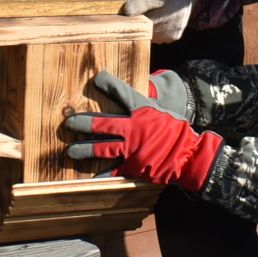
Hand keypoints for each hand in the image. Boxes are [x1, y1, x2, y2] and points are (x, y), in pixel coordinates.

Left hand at [63, 70, 221, 190]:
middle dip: (84, 123)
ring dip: (84, 150)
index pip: (123, 94)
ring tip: (69, 152)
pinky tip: (88, 178)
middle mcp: (134, 129)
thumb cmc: (175, 131)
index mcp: (142, 112)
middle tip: (68, 122)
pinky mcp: (133, 166)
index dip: (109, 84)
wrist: (189, 155)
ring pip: (102, 148)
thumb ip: (142, 108)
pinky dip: (101, 176)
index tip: (97, 78)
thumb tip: (129, 101)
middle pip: (103, 123)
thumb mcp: (160, 112)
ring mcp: (132, 149)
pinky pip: (113, 171)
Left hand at [107, 0, 197, 42]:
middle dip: (130, 19)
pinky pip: (153, 38)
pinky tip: (151, 22)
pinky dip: (148, 32)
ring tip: (138, 17)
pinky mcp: (173, 37)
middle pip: (143, 22)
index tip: (125, 9)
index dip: (133, 6)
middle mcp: (172, 13)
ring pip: (146, 33)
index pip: (147, 2)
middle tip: (121, 16)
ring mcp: (173, 27)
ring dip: (138, 27)